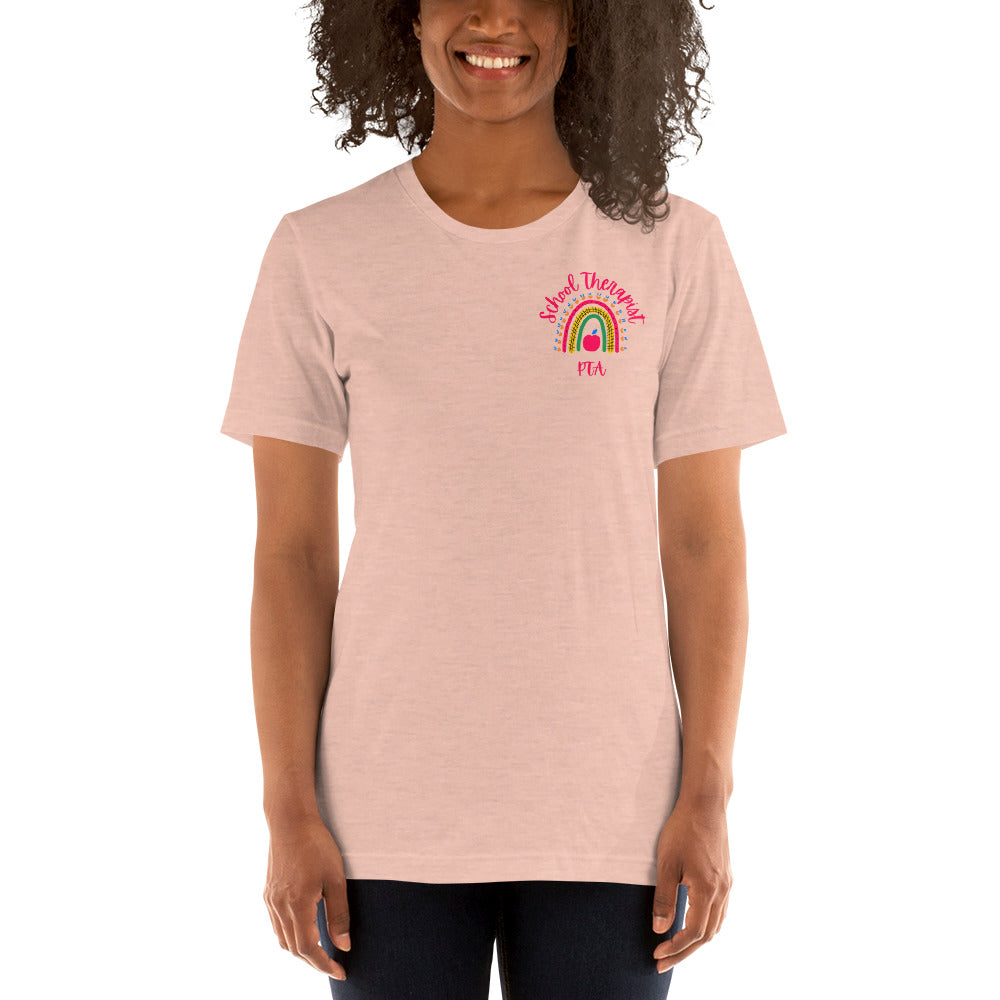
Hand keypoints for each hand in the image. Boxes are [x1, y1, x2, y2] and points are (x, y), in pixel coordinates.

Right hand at [263, 814, 352, 980]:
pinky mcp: (268, 892)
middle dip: (313, 961)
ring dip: (301, 951)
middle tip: (333, 966)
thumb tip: (343, 946)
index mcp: (297, 905)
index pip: (308, 948)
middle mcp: (279, 907)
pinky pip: (277, 924)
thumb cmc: (317, 845)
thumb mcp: (336, 879)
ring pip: (283, 939)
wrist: (290, 820)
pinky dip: (290, 935)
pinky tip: (304, 931)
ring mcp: (271, 900)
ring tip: (321, 953)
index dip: (324, 965)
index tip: (340, 972)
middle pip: (294, 948)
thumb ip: (338, 915)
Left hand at [651, 797, 732, 972]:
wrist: (706, 804)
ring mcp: (727, 884)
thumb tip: (660, 929)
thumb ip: (664, 898)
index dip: (676, 948)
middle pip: (707, 935)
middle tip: (662, 962)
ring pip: (716, 925)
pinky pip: (720, 911)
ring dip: (696, 941)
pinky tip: (694, 924)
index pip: (694, 932)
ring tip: (676, 949)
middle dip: (684, 952)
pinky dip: (707, 925)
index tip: (657, 954)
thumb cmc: (683, 829)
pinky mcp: (726, 876)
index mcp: (708, 890)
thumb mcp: (666, 862)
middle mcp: (722, 891)